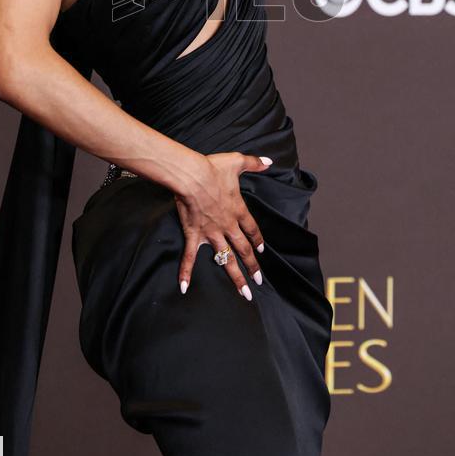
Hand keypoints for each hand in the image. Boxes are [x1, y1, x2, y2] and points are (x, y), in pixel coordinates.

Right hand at [173, 150, 271, 299]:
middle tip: (259, 282)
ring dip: (235, 277)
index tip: (262, 251)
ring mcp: (211, 233)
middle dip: (252, 266)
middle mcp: (227, 225)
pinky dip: (186, 272)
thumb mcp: (237, 161)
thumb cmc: (213, 168)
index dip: (258, 240)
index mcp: (238, 210)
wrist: (191, 176)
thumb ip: (254, 162)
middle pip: (243, 249)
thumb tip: (269, 161)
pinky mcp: (194, 235)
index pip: (252, 229)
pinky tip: (185, 287)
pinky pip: (190, 257)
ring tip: (244, 293)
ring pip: (226, 259)